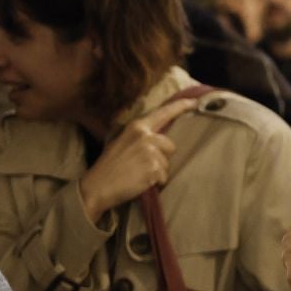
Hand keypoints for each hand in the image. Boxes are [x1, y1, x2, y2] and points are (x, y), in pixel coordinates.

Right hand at [79, 94, 198, 220]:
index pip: (163, 113)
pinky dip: (155, 182)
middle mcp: (146, 136)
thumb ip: (140, 136)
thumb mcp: (121, 142)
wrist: (96, 188)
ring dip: (157, 171)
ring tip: (138, 174)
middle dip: (161, 157)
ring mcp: (151, 152)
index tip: (194, 102)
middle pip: (170, 146)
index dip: (180, 107)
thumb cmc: (108, 167)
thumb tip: (159, 135)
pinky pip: (164, 177)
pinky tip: (139, 182)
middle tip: (141, 166)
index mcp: (137, 127)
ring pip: (167, 163)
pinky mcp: (154, 168)